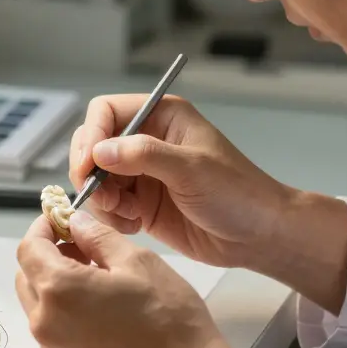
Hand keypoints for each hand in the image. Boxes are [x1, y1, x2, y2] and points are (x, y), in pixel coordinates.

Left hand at [15, 212, 257, 347]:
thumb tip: (75, 223)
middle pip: (27, 278)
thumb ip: (97, 237)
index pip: (28, 249)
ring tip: (96, 284)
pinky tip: (100, 316)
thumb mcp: (137, 261)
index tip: (61, 220)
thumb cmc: (168, 316)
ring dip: (55, 288)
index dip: (42, 228)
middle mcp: (44, 324)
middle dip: (47, 257)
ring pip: (38, 308)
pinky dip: (65, 317)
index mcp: (58, 289)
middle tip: (84, 250)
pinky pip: (53, 335)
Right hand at [71, 94, 346, 315]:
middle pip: (93, 144)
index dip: (91, 135)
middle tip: (101, 196)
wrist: (258, 236)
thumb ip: (144, 155)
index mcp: (161, 117)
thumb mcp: (192, 169)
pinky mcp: (141, 203)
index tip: (88, 165)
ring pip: (96, 178)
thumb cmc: (237, 193)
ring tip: (126, 214)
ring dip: (102, 198)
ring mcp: (142, 173)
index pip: (106, 111)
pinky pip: (108, 205)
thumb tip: (100, 151)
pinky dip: (112, 216)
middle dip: (90, 171)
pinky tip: (135, 225)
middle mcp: (146, 140)